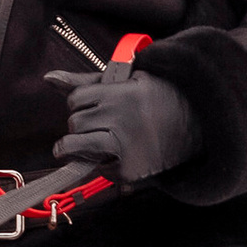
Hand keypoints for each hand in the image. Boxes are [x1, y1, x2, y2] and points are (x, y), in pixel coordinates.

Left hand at [50, 60, 198, 186]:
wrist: (199, 124)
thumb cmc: (158, 99)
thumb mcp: (128, 81)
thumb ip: (87, 81)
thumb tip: (48, 78)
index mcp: (122, 93)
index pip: (76, 99)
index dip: (79, 103)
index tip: (90, 107)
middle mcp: (123, 118)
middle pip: (75, 123)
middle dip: (81, 124)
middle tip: (95, 125)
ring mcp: (126, 146)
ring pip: (77, 147)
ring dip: (77, 147)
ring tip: (87, 144)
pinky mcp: (130, 169)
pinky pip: (98, 168)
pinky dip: (102, 164)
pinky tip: (114, 156)